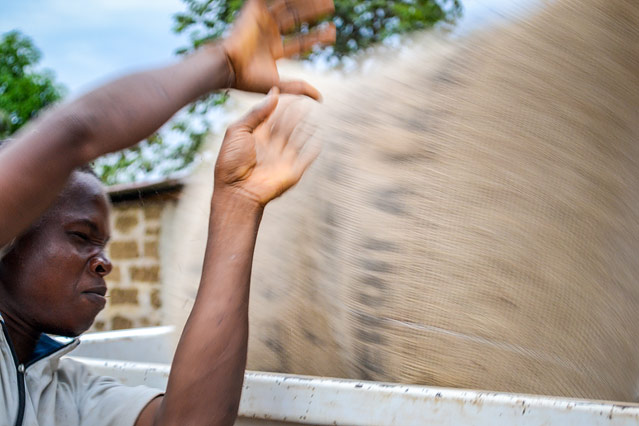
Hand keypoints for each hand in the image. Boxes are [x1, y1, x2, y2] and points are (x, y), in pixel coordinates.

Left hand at [215, 88, 318, 205]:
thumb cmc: (230, 162)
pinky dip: (314, 148)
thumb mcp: (237, 131)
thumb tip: (274, 93)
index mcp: (257, 135)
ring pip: (298, 138)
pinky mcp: (293, 170)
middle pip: (287, 124)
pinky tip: (320, 138)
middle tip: (305, 99)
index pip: (273, 115)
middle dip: (295, 113)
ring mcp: (283, 157)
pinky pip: (307, 157)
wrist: (237, 191)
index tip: (291, 92)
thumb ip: (255, 113)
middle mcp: (271, 145)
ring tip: (314, 114)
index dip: (282, 104)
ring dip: (306, 127)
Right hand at [222, 0, 335, 99]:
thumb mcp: (279, 85)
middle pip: (296, 20)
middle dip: (314, 14)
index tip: (333, 33)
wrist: (227, 67)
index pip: (301, 41)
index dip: (317, 37)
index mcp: (274, 50)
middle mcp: (269, 33)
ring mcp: (261, 21)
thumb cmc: (248, 79)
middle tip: (331, 8)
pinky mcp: (253, 10)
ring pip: (288, 7)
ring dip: (305, 2)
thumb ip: (299, 88)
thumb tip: (320, 98)